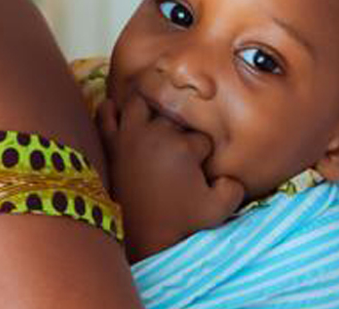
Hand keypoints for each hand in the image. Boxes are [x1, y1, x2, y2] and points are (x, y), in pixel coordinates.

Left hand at [96, 95, 244, 261]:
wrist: (146, 236)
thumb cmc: (183, 224)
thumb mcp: (219, 210)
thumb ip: (234, 188)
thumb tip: (230, 176)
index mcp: (184, 147)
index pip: (202, 137)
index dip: (205, 151)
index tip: (202, 167)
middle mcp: (156, 135)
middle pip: (172, 113)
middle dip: (179, 125)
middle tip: (180, 145)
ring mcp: (130, 137)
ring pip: (140, 102)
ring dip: (149, 107)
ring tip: (156, 118)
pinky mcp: (111, 145)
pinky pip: (105, 116)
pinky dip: (109, 109)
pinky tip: (117, 110)